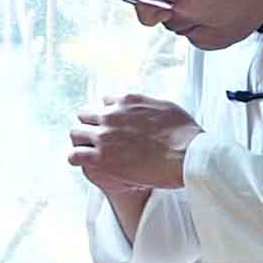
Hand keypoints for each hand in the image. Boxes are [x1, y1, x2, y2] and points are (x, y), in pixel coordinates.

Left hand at [67, 94, 197, 195]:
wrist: (187, 155)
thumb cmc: (184, 134)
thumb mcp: (166, 107)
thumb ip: (147, 103)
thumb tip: (143, 104)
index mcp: (127, 101)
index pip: (105, 101)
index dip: (108, 113)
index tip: (112, 123)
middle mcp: (111, 115)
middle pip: (85, 115)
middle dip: (90, 124)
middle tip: (96, 137)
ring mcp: (104, 136)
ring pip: (76, 133)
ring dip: (80, 140)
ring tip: (86, 149)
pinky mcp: (102, 158)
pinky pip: (75, 155)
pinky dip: (75, 157)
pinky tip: (80, 161)